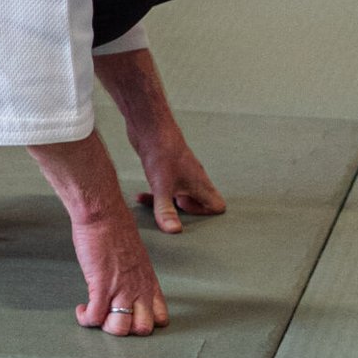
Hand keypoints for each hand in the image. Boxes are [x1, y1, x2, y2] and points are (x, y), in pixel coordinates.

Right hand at [69, 203, 168, 334]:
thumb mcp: (136, 255)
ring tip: (96, 315)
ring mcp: (121, 289)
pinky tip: (81, 310)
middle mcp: (139, 288)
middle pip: (143, 328)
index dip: (146, 322)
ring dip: (105, 327)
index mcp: (149, 281)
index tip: (131, 317)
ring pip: (120, 328)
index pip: (161, 317)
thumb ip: (135, 274)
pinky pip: (94, 317)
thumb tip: (126, 283)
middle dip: (126, 329)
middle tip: (112, 318)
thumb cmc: (116, 226)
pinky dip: (86, 319)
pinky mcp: (101, 286)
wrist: (102, 213)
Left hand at [94, 48, 226, 233]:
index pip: (217, 205)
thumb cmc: (160, 152)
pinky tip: (139, 196)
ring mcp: (180, 172)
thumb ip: (166, 211)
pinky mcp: (167, 168)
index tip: (183, 210)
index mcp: (199, 182)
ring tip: (150, 204)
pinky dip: (156, 195)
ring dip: (167, 204)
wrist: (149, 124)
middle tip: (167, 209)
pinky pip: (167, 188)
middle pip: (198, 202)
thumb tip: (175, 232)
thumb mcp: (161, 186)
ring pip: (179, 195)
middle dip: (182, 212)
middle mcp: (193, 177)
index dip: (203, 214)